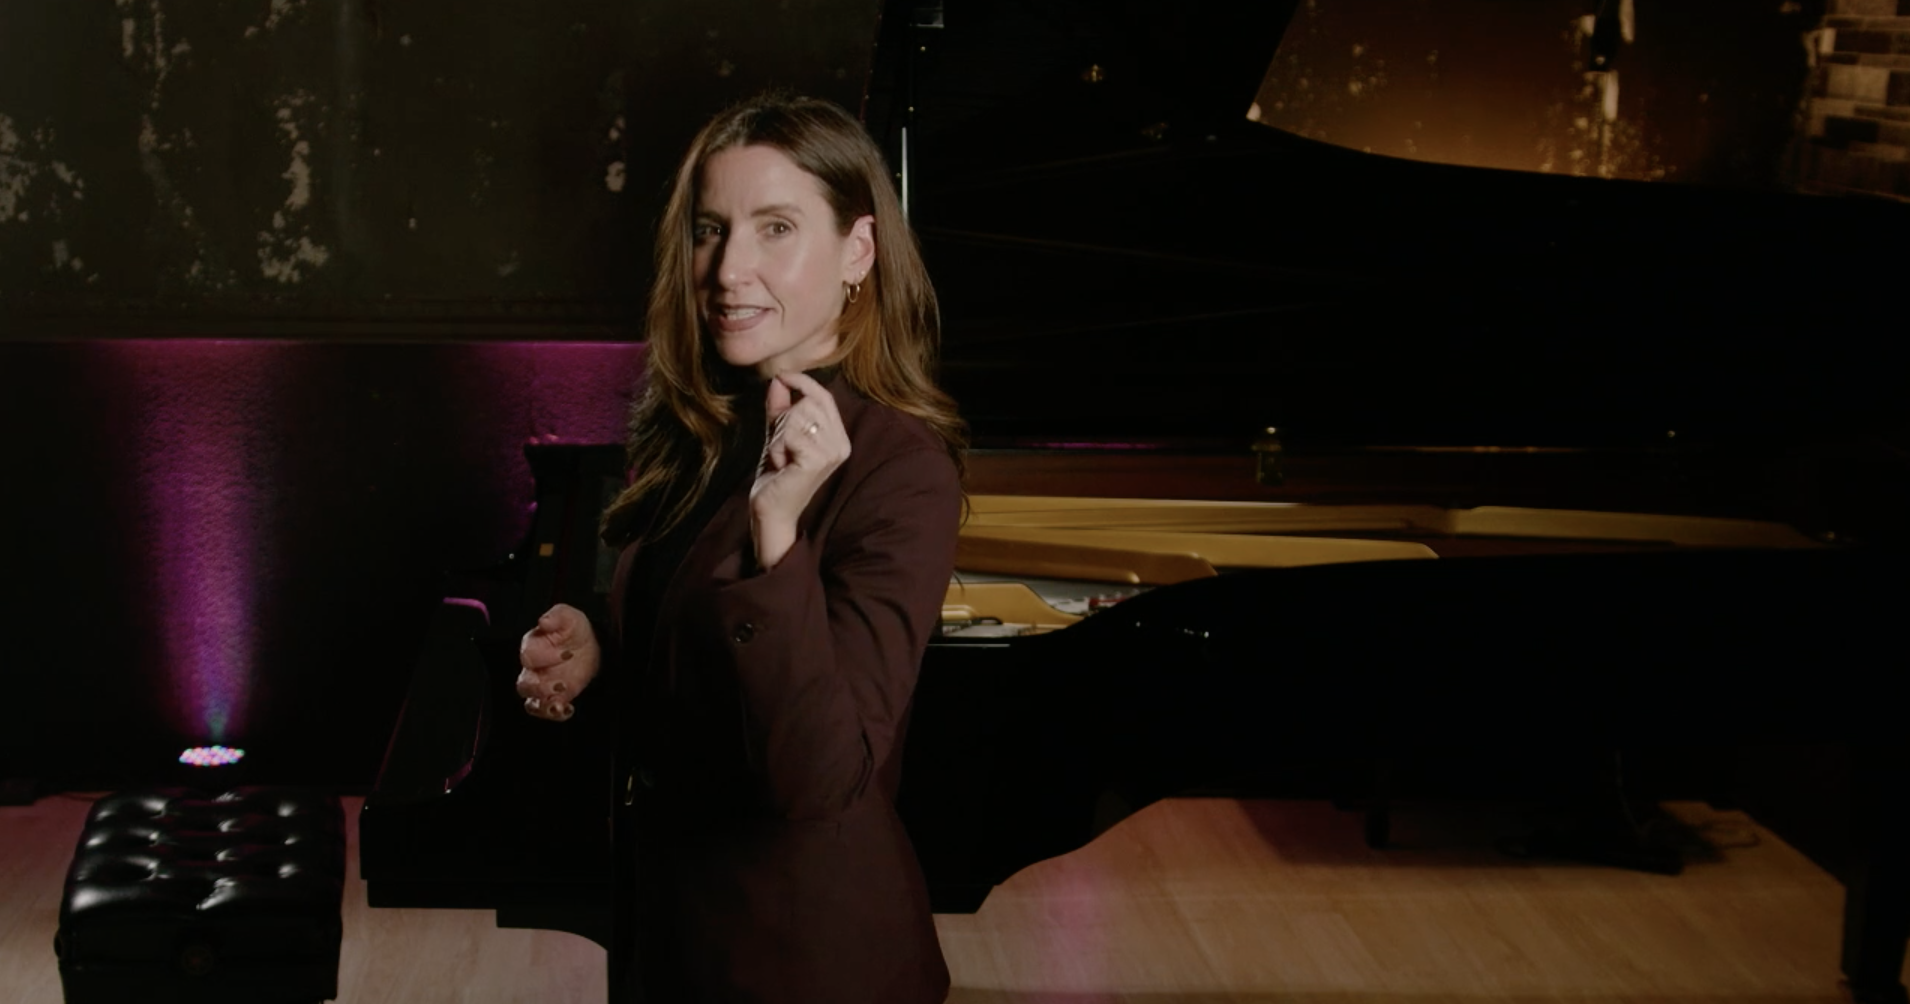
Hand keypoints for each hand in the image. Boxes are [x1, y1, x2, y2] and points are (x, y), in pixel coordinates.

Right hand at [516, 603, 599, 721]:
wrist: (590, 646)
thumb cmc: (574, 630)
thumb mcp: (569, 617)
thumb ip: (556, 616)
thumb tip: (543, 621)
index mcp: (532, 646)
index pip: (529, 655)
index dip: (546, 656)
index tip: (567, 654)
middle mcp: (533, 668)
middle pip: (524, 684)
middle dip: (541, 687)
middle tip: (562, 684)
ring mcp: (542, 685)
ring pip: (530, 702)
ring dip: (544, 705)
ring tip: (560, 704)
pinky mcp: (553, 697)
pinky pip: (545, 711)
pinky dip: (554, 714)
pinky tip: (568, 709)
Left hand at [750, 372, 850, 568]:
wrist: (770, 511)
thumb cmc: (776, 475)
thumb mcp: (778, 434)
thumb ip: (780, 408)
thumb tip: (778, 379)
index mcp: (838, 438)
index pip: (824, 397)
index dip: (802, 382)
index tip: (781, 376)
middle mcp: (841, 445)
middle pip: (809, 403)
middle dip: (784, 418)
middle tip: (779, 445)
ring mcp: (831, 453)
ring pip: (798, 415)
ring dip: (779, 435)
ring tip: (781, 456)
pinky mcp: (817, 461)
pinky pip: (789, 433)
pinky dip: (776, 446)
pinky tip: (780, 464)